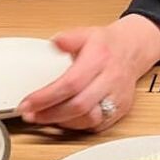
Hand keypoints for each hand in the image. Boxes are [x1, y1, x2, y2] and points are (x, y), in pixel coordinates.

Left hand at [18, 15, 159, 131]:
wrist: (132, 50)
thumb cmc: (106, 45)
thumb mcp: (85, 33)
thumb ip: (68, 39)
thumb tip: (55, 43)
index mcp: (99, 59)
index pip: (71, 83)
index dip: (47, 97)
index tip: (28, 103)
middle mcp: (110, 80)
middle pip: (79, 105)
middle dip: (50, 114)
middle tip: (30, 115)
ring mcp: (117, 97)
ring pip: (89, 119)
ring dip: (62, 122)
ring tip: (43, 117)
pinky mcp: (120, 111)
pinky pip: (97, 126)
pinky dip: (77, 126)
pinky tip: (62, 120)